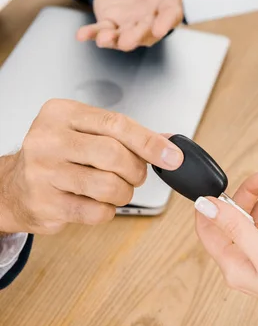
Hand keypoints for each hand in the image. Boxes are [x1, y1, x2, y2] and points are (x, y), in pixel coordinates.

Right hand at [0, 99, 182, 234]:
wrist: (15, 187)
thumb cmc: (59, 156)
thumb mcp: (87, 132)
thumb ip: (127, 136)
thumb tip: (169, 146)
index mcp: (62, 114)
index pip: (117, 124)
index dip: (150, 143)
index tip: (173, 157)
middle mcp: (48, 139)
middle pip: (114, 155)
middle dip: (136, 171)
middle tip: (135, 176)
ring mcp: (43, 172)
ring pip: (108, 186)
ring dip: (124, 193)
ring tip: (115, 189)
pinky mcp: (45, 204)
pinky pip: (97, 212)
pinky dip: (107, 210)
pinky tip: (96, 202)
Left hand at [77, 0, 183, 51]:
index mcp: (169, 4)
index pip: (171, 15)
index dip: (165, 23)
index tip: (159, 30)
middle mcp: (151, 20)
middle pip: (145, 33)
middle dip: (136, 37)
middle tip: (127, 41)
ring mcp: (130, 25)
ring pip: (123, 36)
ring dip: (113, 40)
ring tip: (103, 39)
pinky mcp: (111, 22)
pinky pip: (101, 29)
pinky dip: (92, 33)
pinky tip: (83, 35)